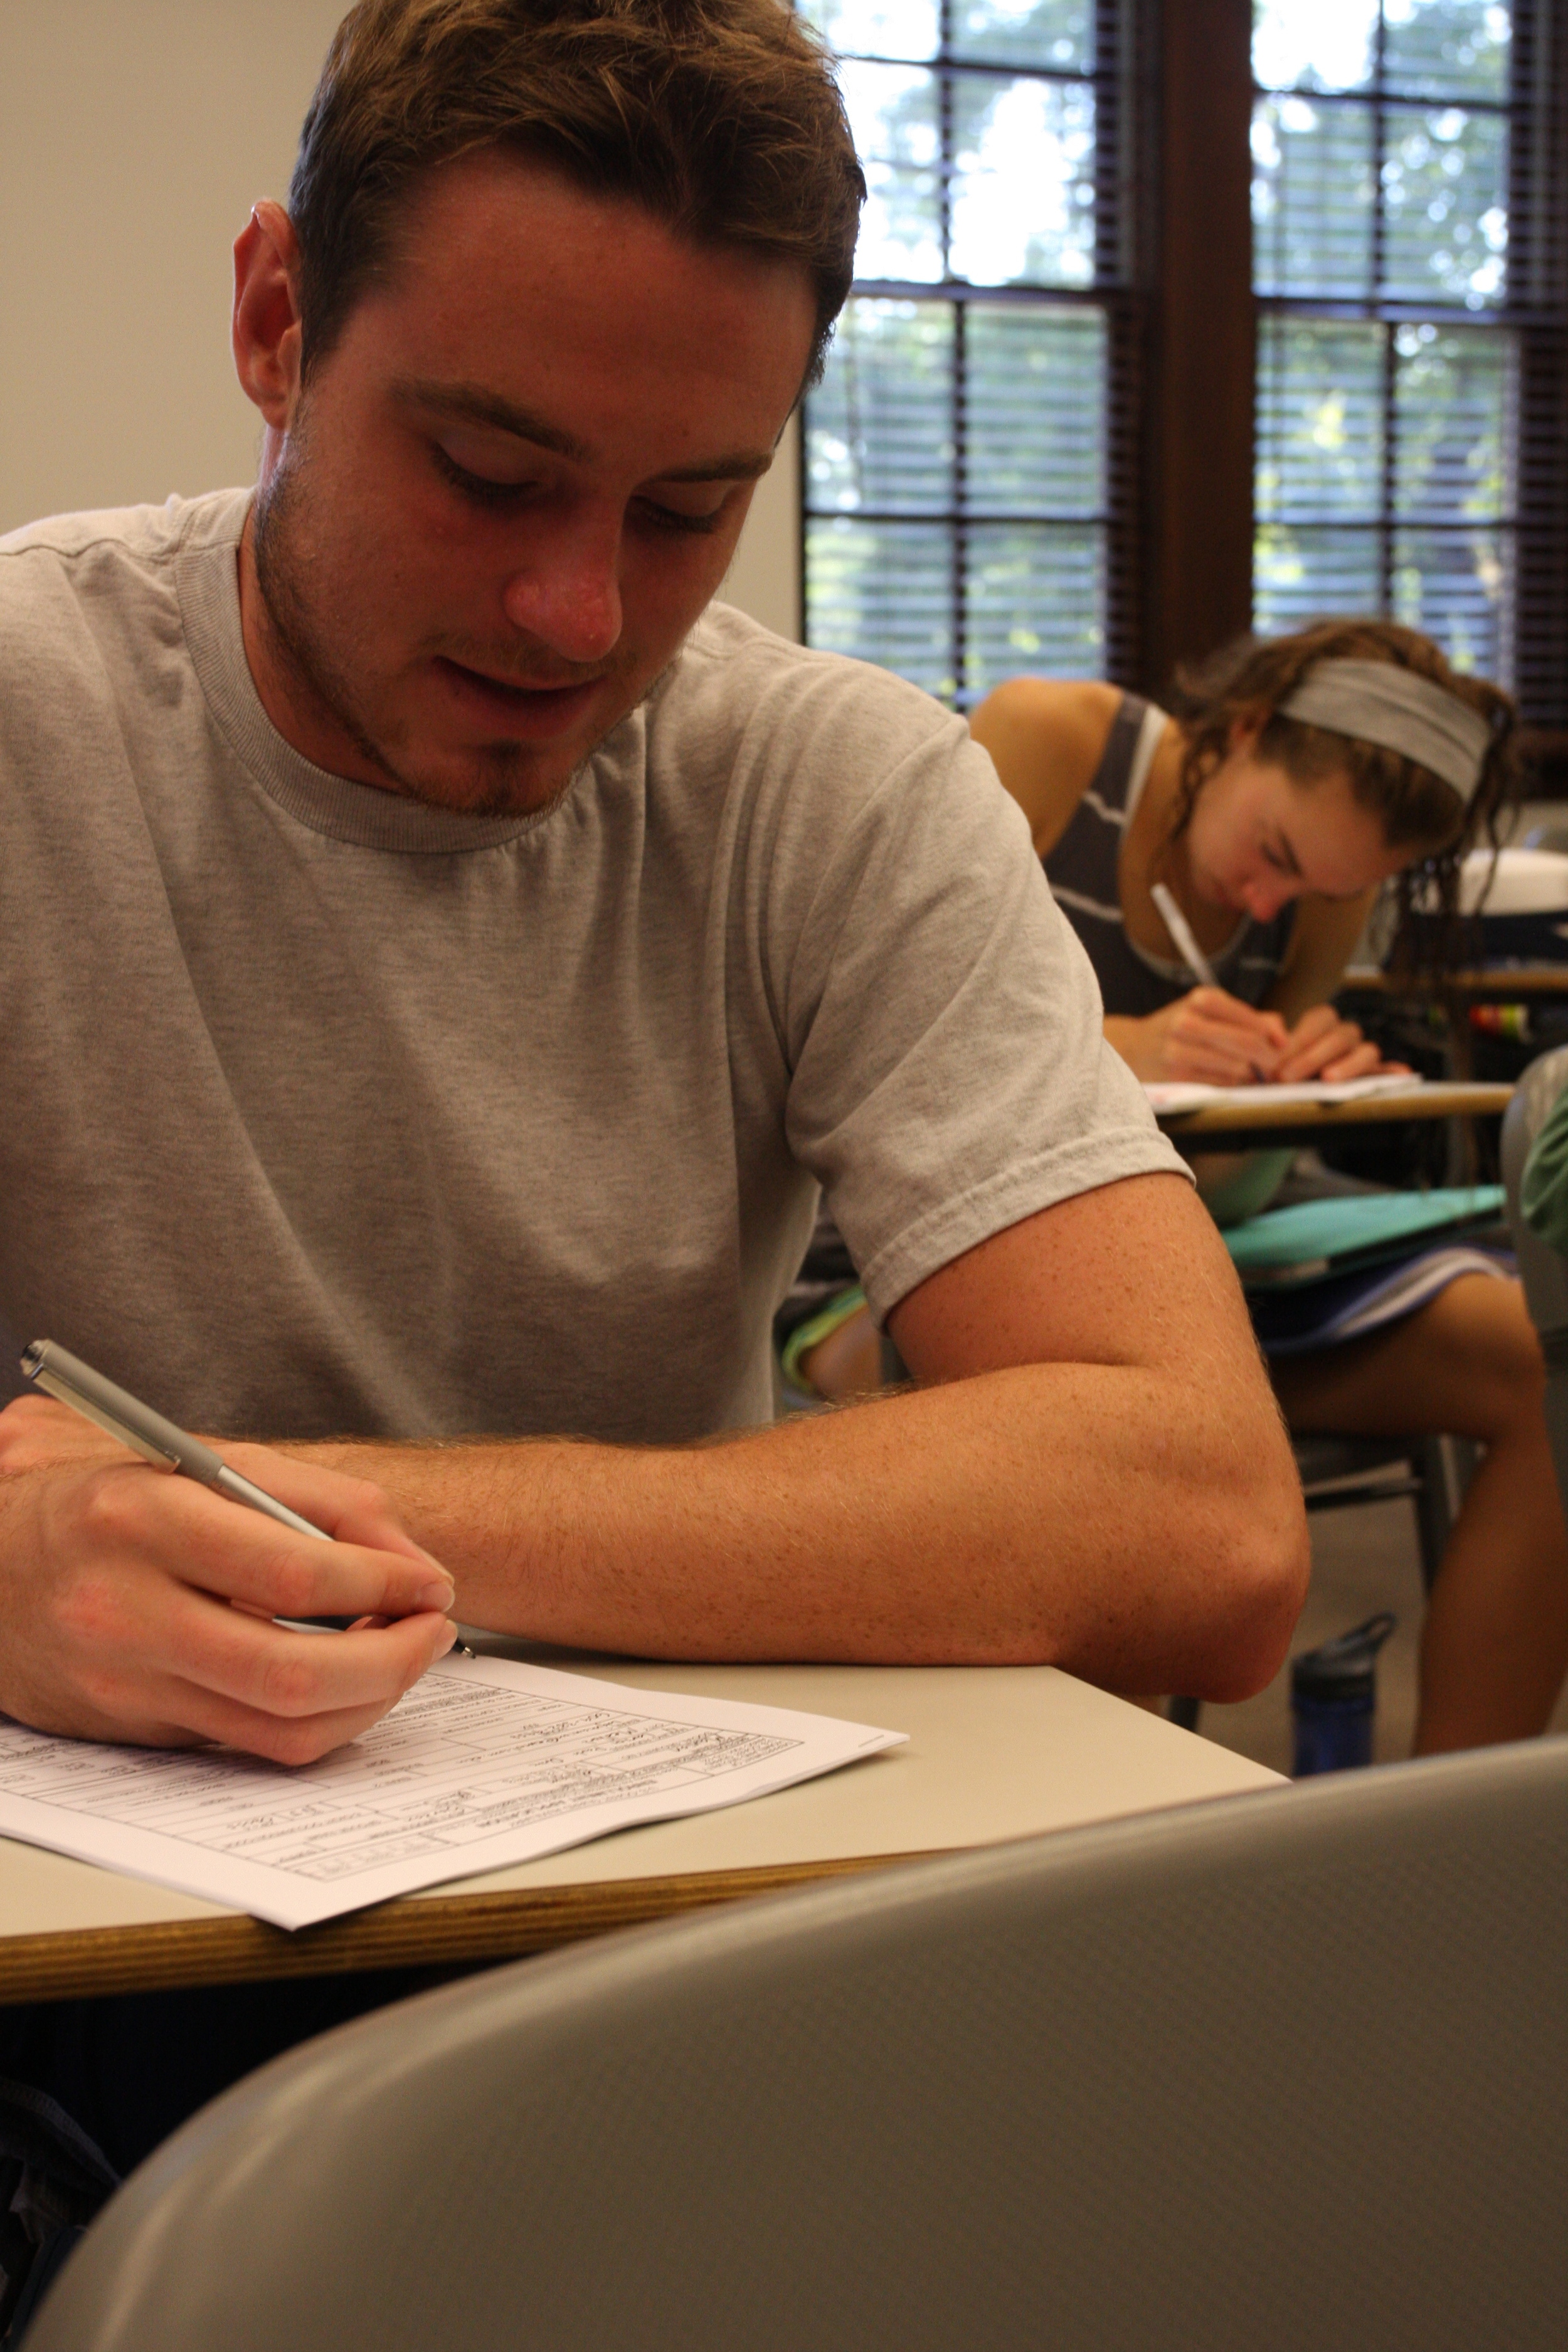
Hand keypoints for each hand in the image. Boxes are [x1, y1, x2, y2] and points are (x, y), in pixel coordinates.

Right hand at [0, 1397, 457, 1761]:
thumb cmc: (108, 1505)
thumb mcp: (206, 1465)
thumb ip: (321, 1502)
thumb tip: (413, 1565)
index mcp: (144, 1521)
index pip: (293, 1575)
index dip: (383, 1585)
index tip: (429, 1582)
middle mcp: (125, 1610)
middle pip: (291, 1672)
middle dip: (392, 1658)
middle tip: (433, 1628)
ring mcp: (124, 1682)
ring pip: (278, 1727)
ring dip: (369, 1699)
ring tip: (403, 1654)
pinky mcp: (134, 1730)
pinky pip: (249, 1747)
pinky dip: (318, 1722)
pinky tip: (348, 1683)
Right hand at [1113, 989, 1288, 1084]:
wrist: (1133, 1047)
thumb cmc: (1181, 1027)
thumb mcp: (1210, 1010)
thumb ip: (1250, 1017)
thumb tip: (1282, 1036)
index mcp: (1202, 999)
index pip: (1252, 1020)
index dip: (1274, 1038)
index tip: (1282, 1048)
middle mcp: (1188, 1021)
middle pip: (1248, 1044)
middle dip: (1268, 1059)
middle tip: (1275, 1067)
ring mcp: (1180, 1050)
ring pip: (1237, 1067)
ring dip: (1252, 1074)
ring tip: (1253, 1073)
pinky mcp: (1177, 1076)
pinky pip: (1221, 1084)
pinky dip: (1233, 1084)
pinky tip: (1232, 1080)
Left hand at [1273, 1004, 1409, 1084]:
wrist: (1278, 1088)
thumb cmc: (1274, 1067)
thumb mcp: (1264, 1048)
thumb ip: (1266, 1033)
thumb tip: (1272, 1030)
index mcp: (1321, 1023)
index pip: (1321, 1019)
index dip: (1302, 1038)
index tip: (1278, 1060)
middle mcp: (1343, 1036)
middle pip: (1341, 1036)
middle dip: (1313, 1057)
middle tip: (1287, 1078)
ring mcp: (1359, 1055)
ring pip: (1366, 1051)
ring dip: (1348, 1065)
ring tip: (1328, 1080)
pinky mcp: (1371, 1076)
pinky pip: (1386, 1071)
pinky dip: (1392, 1073)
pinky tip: (1399, 1075)